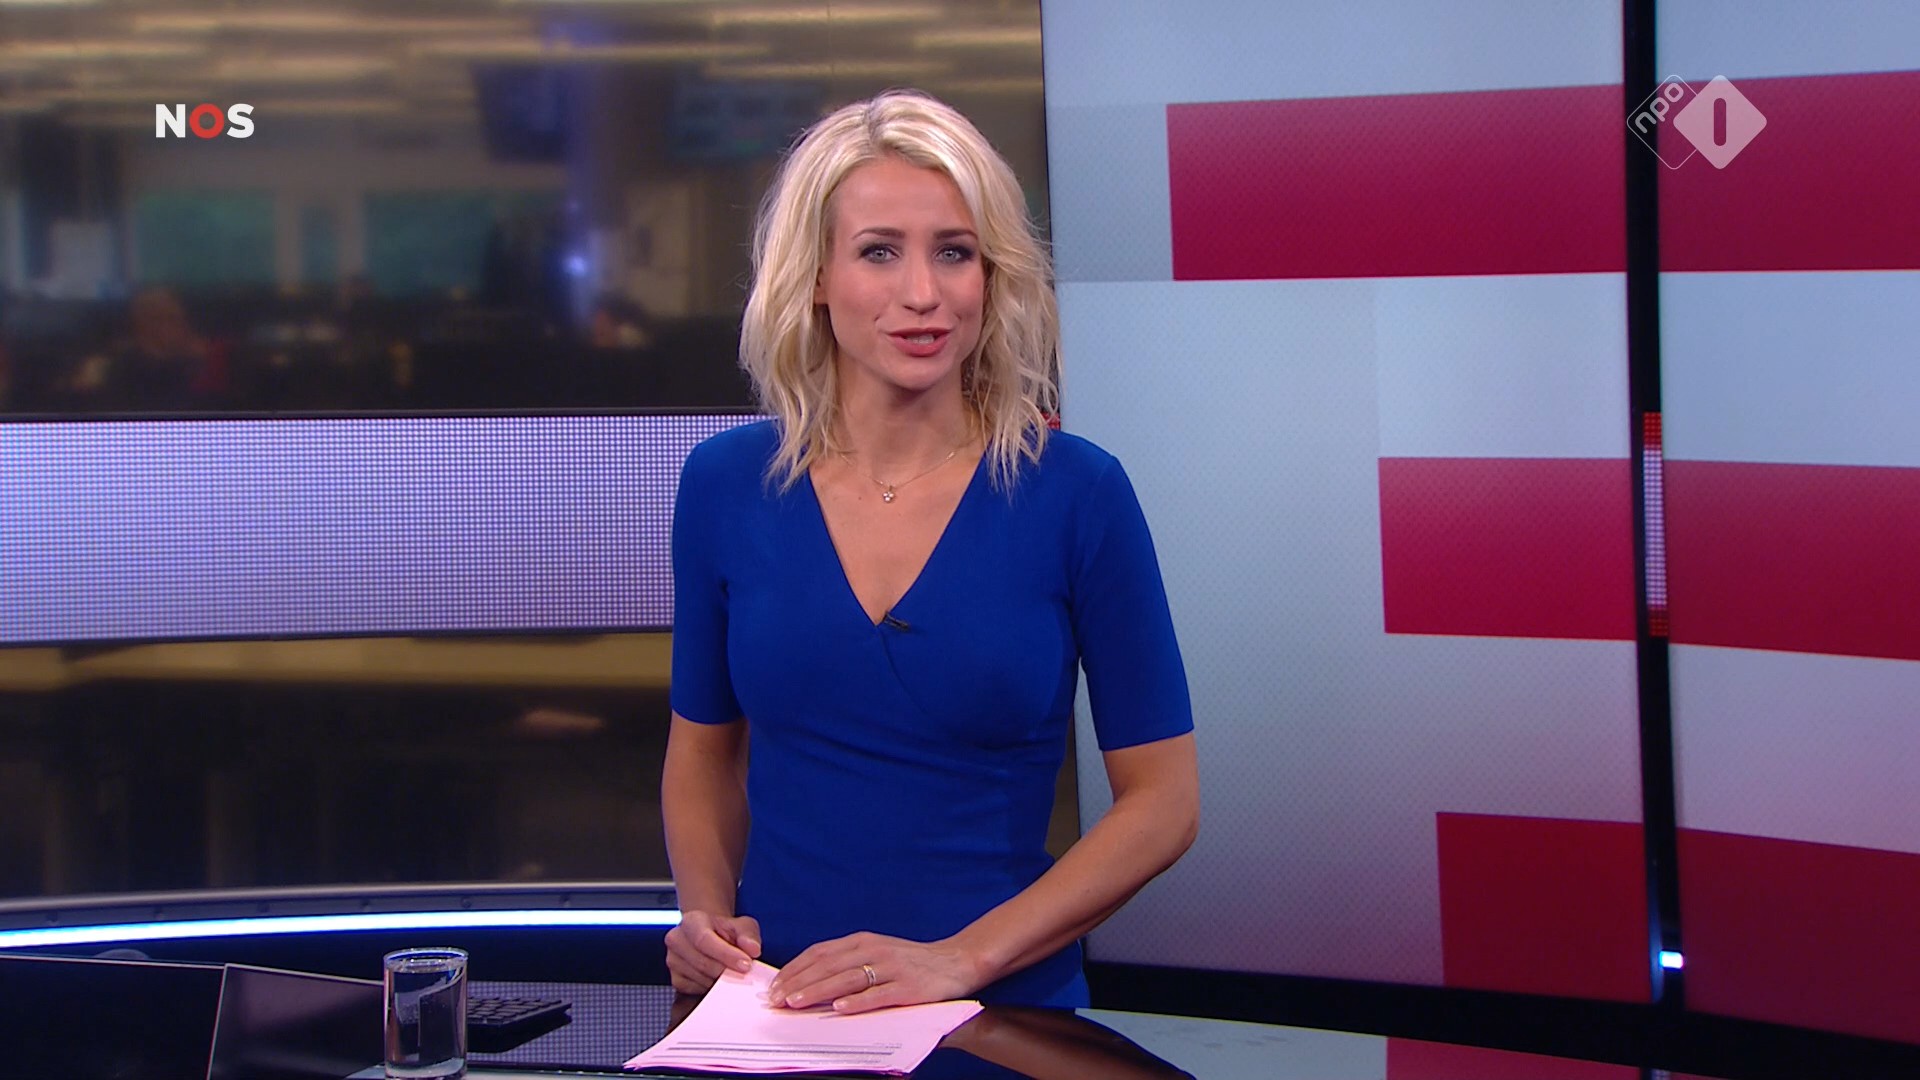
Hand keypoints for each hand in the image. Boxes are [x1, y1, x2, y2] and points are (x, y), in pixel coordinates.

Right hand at [664, 911, 761, 994]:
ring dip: (722, 981)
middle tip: (746, 974)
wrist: (711, 936)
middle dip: (727, 971)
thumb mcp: (742, 926)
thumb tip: (753, 949)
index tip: (746, 964)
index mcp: (691, 921)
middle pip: (703, 963)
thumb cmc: (725, 931)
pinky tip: (719, 978)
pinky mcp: (675, 979)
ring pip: (701, 978)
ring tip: (733, 973)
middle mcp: (677, 939)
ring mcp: (673, 960)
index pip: (704, 940)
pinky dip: (712, 988)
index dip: (726, 954)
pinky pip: (696, 989)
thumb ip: (749, 935)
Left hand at [764, 932, 983, 1014]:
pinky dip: (858, 1002)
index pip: (820, 953)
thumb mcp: (877, 954)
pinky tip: (839, 1009)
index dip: (795, 969)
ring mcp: (891, 968)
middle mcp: (874, 951)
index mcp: (863, 941)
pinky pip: (878, 995)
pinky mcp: (908, 987)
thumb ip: (848, 963)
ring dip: (819, 991)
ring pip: (848, 979)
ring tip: (797, 1003)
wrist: (956, 962)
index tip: (775, 986)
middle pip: (829, 965)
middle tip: (777, 1000)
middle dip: (799, 983)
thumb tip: (811, 980)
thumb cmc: (911, 962)